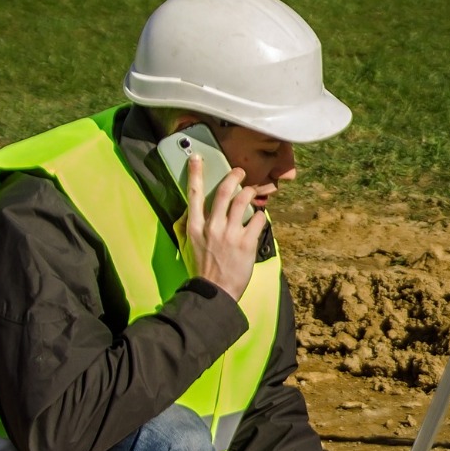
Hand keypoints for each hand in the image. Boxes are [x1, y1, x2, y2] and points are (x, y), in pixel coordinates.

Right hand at [183, 154, 265, 300]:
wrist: (214, 292)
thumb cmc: (202, 269)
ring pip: (242, 201)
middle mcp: (211, 227)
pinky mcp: (246, 242)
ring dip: (250, 192)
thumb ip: (190, 226)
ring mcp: (230, 234)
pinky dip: (260, 215)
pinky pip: (258, 219)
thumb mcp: (189, 245)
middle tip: (240, 171)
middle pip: (222, 192)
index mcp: (194, 227)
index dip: (195, 174)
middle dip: (233, 177)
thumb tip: (191, 210)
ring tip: (253, 192)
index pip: (193, 195)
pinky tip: (259, 217)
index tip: (196, 158)